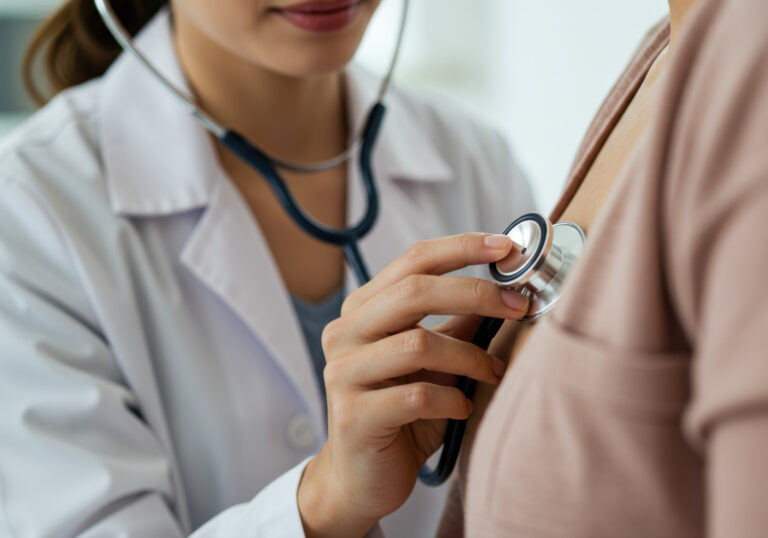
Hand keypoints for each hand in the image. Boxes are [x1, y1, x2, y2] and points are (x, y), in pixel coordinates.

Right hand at [298, 233, 528, 537]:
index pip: (412, 262)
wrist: (360, 478)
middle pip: (413, 292)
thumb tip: (504, 291)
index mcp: (362, 310)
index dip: (460, 248)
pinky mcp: (353, 415)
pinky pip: (416, 396)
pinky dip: (452, 401)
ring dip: (469, 358)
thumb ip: (455, 325)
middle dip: (475, 293)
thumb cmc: (399, 414)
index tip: (505, 246)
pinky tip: (462, 409)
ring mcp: (343, 373)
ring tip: (492, 373)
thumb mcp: (431, 362)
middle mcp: (344, 333)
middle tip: (518, 306)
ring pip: (417, 345)